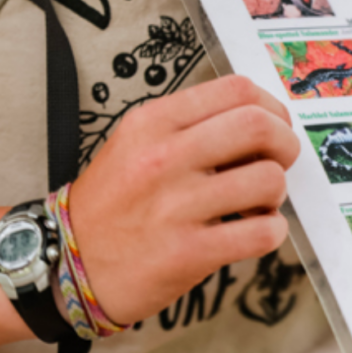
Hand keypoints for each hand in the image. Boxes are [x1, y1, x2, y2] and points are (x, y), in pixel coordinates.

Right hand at [69, 75, 299, 324]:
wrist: (65, 263)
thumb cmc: (113, 202)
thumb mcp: (138, 143)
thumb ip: (193, 125)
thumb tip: (263, 121)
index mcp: (153, 122)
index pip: (238, 90)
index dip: (273, 107)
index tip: (275, 126)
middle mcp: (164, 157)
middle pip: (260, 127)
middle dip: (286, 145)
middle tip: (278, 163)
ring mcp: (175, 206)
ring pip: (268, 180)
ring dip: (276, 194)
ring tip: (257, 205)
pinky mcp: (188, 252)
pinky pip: (263, 233)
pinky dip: (272, 231)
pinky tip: (254, 232)